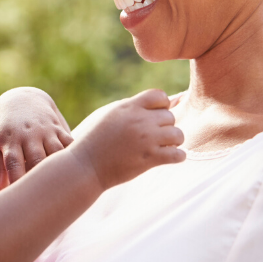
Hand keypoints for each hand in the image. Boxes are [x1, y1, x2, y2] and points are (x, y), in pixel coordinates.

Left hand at [0, 87, 73, 189]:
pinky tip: (80, 170)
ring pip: (56, 152)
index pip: (14, 165)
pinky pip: (69, 141)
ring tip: (66, 188)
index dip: (17, 183)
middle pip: (37, 160)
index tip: (21, 201)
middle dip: (40, 178)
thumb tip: (1, 191)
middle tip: (45, 199)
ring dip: (60, 168)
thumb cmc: (5, 127)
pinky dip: (74, 154)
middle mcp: (29, 135)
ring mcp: (45, 130)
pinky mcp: (58, 127)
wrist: (21, 99)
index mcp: (11, 141)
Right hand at [70, 89, 184, 189]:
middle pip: (170, 116)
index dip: (161, 105)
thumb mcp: (108, 114)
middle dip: (165, 126)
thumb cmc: (93, 139)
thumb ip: (130, 107)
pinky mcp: (150, 159)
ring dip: (173, 141)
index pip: (159, 95)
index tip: (153, 116)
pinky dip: (177, 157)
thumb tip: (149, 103)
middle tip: (155, 136)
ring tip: (162, 147)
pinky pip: (178, 155)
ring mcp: (146, 140)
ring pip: (178, 134)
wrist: (85, 166)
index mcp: (129, 107)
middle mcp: (140, 121)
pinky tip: (167, 158)